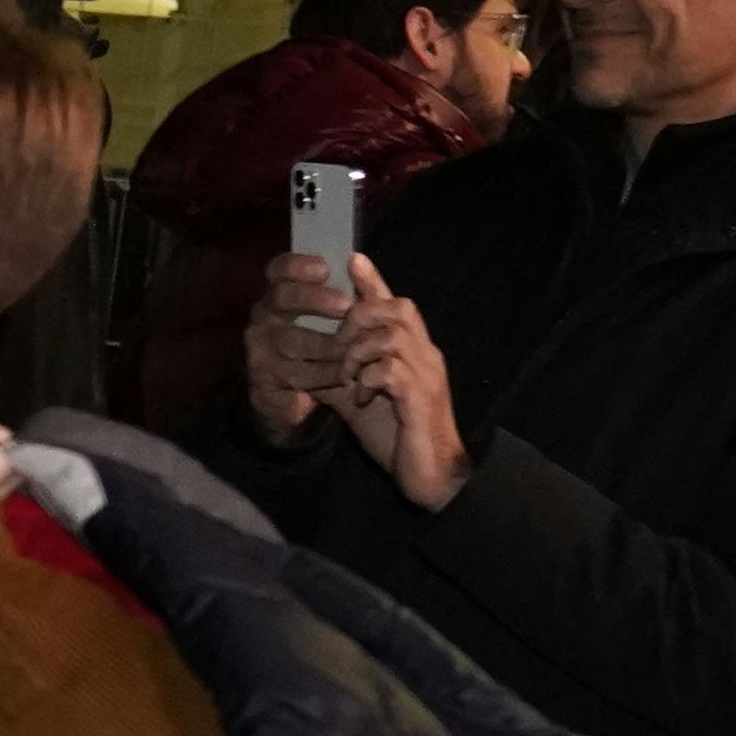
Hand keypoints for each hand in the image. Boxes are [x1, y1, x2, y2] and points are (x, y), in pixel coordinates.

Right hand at [244, 256, 355, 441]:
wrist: (298, 401)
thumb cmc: (326, 349)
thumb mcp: (342, 320)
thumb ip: (353, 291)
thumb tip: (358, 259)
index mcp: (280, 296)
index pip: (279, 270)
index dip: (298, 266)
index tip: (326, 268)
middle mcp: (264, 319)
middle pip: (282, 298)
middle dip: (315, 300)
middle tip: (346, 306)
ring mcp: (259, 351)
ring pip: (293, 343)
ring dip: (327, 347)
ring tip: (355, 351)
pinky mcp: (262, 384)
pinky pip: (294, 377)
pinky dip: (322, 379)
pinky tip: (344, 381)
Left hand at [331, 257, 465, 510]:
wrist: (430, 476)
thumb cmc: (397, 435)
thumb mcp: (360, 401)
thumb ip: (341, 377)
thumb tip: (305, 364)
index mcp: (413, 352)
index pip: (395, 305)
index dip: (374, 281)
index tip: (352, 258)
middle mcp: (425, 356)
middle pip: (396, 307)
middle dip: (358, 320)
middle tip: (340, 351)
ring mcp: (426, 375)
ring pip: (390, 335)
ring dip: (358, 352)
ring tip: (349, 378)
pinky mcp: (420, 399)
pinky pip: (391, 370)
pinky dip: (368, 379)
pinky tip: (363, 397)